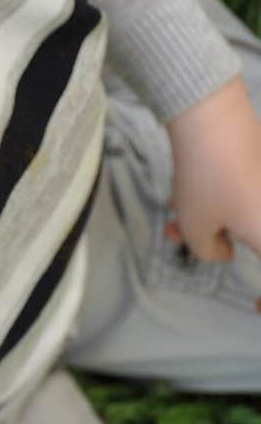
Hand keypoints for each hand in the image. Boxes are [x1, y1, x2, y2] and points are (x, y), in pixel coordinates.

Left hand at [164, 74, 260, 261]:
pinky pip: (245, 189)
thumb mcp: (196, 228)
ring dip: (207, 215)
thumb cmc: (208, 181)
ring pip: (245, 210)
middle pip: (255, 235)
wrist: (215, 117)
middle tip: (177, 234)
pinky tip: (183, 190)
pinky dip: (218, 195)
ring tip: (171, 211)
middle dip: (213, 239)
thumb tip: (223, 251)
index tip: (254, 306)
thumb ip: (209, 252)